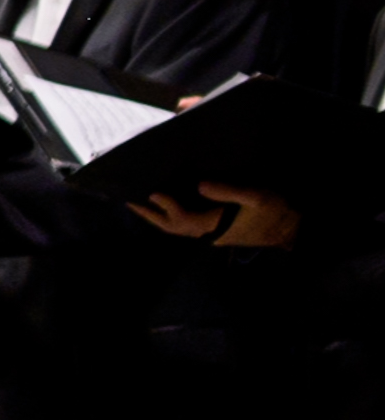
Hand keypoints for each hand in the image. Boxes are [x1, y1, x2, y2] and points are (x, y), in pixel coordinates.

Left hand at [134, 180, 302, 247]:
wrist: (292, 229)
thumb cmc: (277, 212)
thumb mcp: (259, 197)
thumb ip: (230, 191)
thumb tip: (199, 185)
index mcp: (217, 226)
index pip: (183, 220)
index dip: (167, 207)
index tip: (152, 193)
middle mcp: (209, 233)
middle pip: (171, 226)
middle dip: (150, 214)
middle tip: (128, 198)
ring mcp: (211, 234)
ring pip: (176, 227)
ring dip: (157, 215)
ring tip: (139, 199)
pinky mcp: (215, 230)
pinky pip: (186, 223)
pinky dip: (171, 213)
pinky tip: (165, 201)